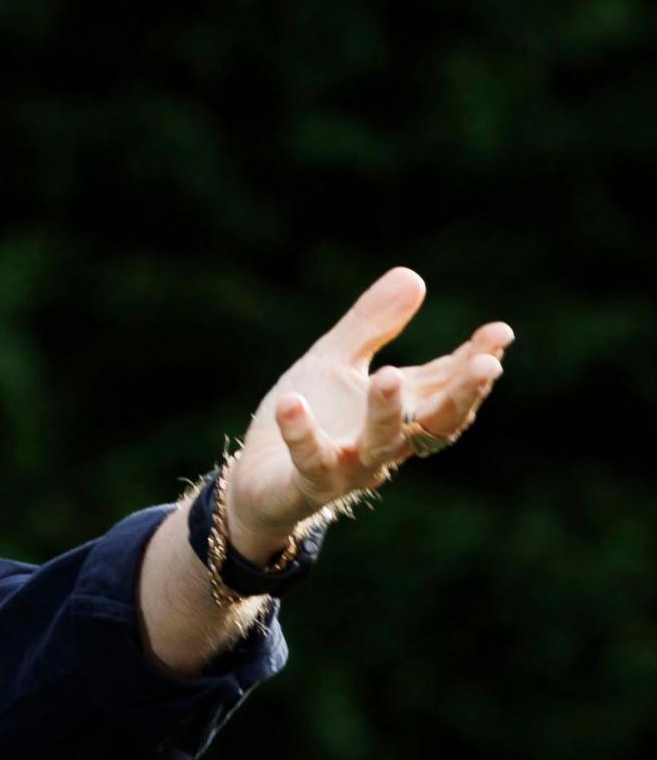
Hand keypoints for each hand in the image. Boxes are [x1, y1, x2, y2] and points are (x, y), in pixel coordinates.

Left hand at [225, 267, 512, 555]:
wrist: (259, 478)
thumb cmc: (310, 417)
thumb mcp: (335, 361)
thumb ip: (371, 325)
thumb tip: (413, 276)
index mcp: (401, 410)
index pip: (448, 384)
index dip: (476, 361)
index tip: (501, 333)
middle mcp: (386, 442)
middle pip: (436, 423)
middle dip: (463, 394)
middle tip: (490, 365)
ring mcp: (350, 467)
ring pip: (380, 445)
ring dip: (387, 412)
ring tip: (389, 375)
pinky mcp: (309, 484)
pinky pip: (310, 462)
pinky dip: (301, 433)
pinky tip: (291, 402)